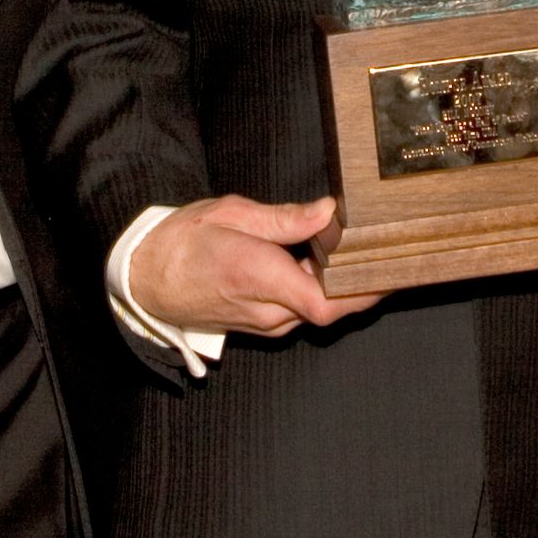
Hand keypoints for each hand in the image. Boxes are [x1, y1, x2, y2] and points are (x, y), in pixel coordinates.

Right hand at [129, 194, 382, 334]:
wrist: (144, 278)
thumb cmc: (182, 241)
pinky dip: (322, 292)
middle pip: (330, 308)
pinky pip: (302, 312)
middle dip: (363, 285)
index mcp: (256, 276)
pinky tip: (330, 265)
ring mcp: (263, 324)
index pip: (323, 301)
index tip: (390, 269)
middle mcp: (264, 310)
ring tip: (365, 252)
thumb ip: (284, 218)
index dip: (363, 291)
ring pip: (318, 311)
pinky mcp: (261, 326)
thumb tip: (327, 211)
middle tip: (392, 253)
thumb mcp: (231, 214)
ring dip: (343, 288)